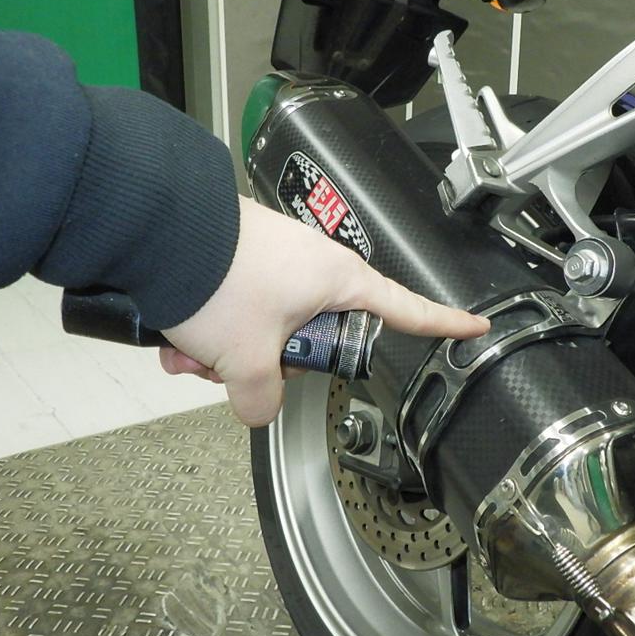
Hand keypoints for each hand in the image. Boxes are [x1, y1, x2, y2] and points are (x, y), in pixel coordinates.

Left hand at [159, 195, 489, 425]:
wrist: (157, 228)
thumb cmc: (220, 282)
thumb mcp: (246, 359)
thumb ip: (261, 399)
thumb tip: (259, 407)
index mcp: (338, 281)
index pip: (407, 309)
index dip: (443, 323)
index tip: (477, 326)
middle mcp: (314, 266)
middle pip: (317, 338)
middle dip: (269, 365)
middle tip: (234, 370)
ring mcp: (277, 260)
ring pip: (269, 329)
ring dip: (227, 355)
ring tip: (191, 355)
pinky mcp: (242, 258)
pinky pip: (240, 311)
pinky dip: (209, 334)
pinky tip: (179, 341)